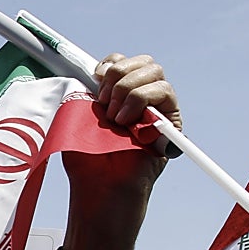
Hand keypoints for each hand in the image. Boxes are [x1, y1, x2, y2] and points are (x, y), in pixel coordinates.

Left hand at [63, 53, 178, 249]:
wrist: (97, 187)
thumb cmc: (86, 159)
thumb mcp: (78, 118)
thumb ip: (87, 92)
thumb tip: (90, 70)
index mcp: (118, 96)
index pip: (123, 62)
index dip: (110, 65)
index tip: (94, 80)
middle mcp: (140, 100)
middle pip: (145, 62)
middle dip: (120, 77)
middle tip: (104, 104)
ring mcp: (157, 111)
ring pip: (156, 74)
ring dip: (129, 91)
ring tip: (115, 119)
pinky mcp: (170, 124)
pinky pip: (165, 94)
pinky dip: (143, 101)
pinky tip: (127, 124)